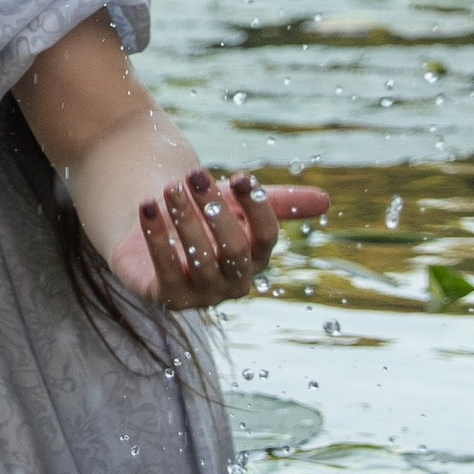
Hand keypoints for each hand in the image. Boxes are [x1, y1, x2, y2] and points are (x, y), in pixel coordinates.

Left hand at [112, 169, 328, 311]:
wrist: (155, 235)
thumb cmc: (204, 218)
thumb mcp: (236, 204)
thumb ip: (276, 202)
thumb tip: (326, 200)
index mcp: (257, 258)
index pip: (266, 236)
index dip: (257, 207)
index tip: (241, 175)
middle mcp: (234, 283)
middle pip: (234, 249)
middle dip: (215, 210)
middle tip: (194, 175)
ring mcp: (202, 295)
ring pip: (200, 260)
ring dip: (185, 220)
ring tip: (170, 188)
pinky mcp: (167, 298)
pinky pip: (164, 270)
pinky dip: (156, 237)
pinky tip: (147, 207)